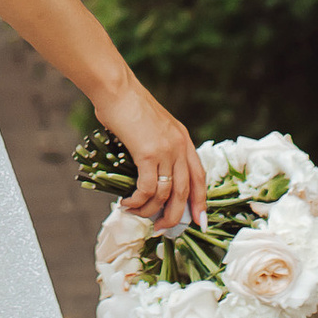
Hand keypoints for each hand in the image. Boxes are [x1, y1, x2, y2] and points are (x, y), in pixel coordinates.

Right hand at [97, 80, 204, 235]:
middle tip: (163, 229)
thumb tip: (147, 173)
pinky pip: (147, 188)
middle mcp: (180, 146)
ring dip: (150, 210)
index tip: (200, 221)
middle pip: (185, 192)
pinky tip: (126, 203)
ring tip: (135, 214)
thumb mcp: (152, 126)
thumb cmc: (127, 105)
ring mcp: (166, 150)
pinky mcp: (148, 154)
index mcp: (183, 139)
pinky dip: (138, 201)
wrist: (116, 88)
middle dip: (176, 216)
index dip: (201, 201)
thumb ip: (156, 146)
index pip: (199, 177)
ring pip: (166, 194)